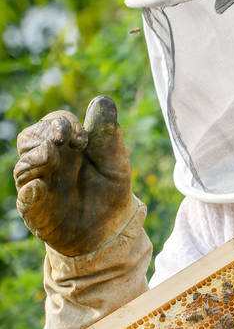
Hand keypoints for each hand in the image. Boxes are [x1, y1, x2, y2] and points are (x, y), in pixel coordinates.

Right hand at [14, 96, 133, 256]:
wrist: (112, 228)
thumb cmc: (109, 189)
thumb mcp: (115, 159)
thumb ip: (107, 132)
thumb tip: (102, 100)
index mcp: (65, 145)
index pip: (53, 122)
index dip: (64, 123)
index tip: (82, 137)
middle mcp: (47, 162)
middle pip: (29, 138)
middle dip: (44, 134)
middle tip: (63, 138)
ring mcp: (39, 185)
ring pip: (23, 166)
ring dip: (36, 158)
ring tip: (52, 156)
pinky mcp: (37, 211)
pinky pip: (25, 199)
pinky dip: (29, 192)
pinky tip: (39, 187)